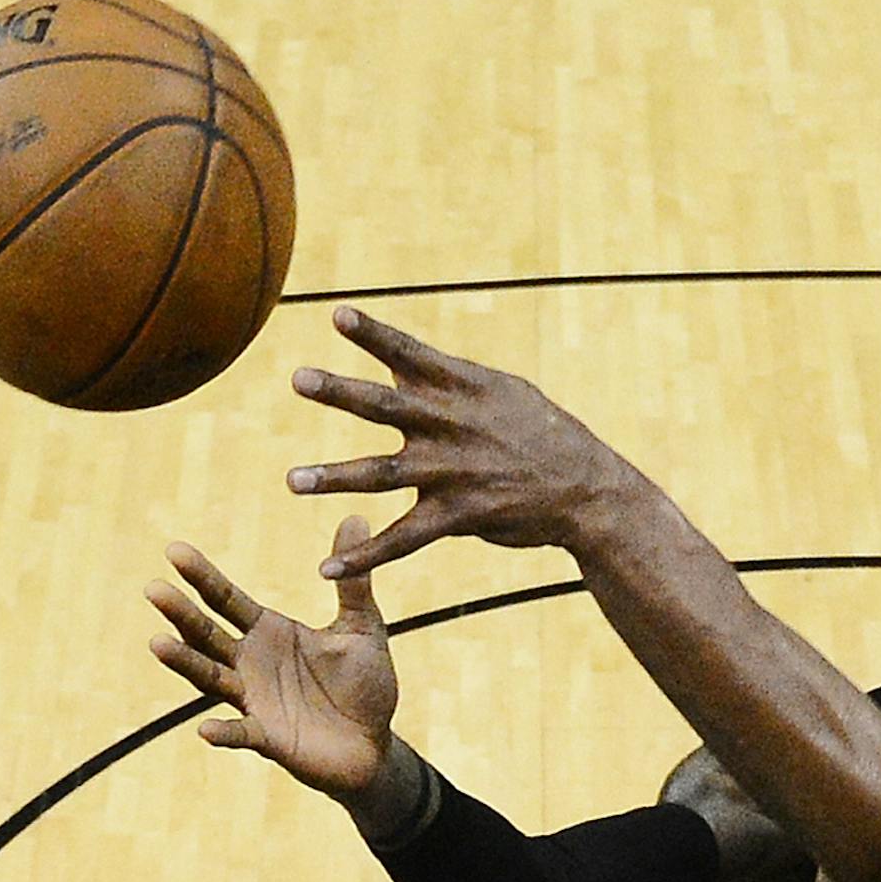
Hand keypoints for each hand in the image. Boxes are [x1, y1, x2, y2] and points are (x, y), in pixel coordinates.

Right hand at [147, 515, 396, 799]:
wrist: (374, 743)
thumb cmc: (364, 683)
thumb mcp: (363, 627)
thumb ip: (353, 582)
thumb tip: (355, 517)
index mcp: (269, 632)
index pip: (227, 599)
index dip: (202, 576)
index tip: (174, 550)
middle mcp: (251, 663)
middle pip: (207, 634)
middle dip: (181, 613)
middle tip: (153, 588)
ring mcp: (253, 701)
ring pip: (211, 678)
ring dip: (185, 663)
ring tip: (157, 643)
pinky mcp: (268, 738)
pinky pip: (241, 735)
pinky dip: (224, 732)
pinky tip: (205, 730)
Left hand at [287, 307, 640, 577]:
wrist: (588, 490)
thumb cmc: (544, 433)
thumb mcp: (505, 392)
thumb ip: (452, 379)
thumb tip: (403, 364)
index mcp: (464, 388)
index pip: (410, 354)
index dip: (373, 333)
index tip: (335, 314)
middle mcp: (453, 426)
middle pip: (386, 406)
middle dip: (341, 392)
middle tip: (298, 378)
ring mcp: (454, 472)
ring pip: (384, 474)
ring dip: (335, 477)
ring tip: (292, 480)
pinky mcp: (460, 515)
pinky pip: (405, 539)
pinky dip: (366, 556)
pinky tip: (328, 567)